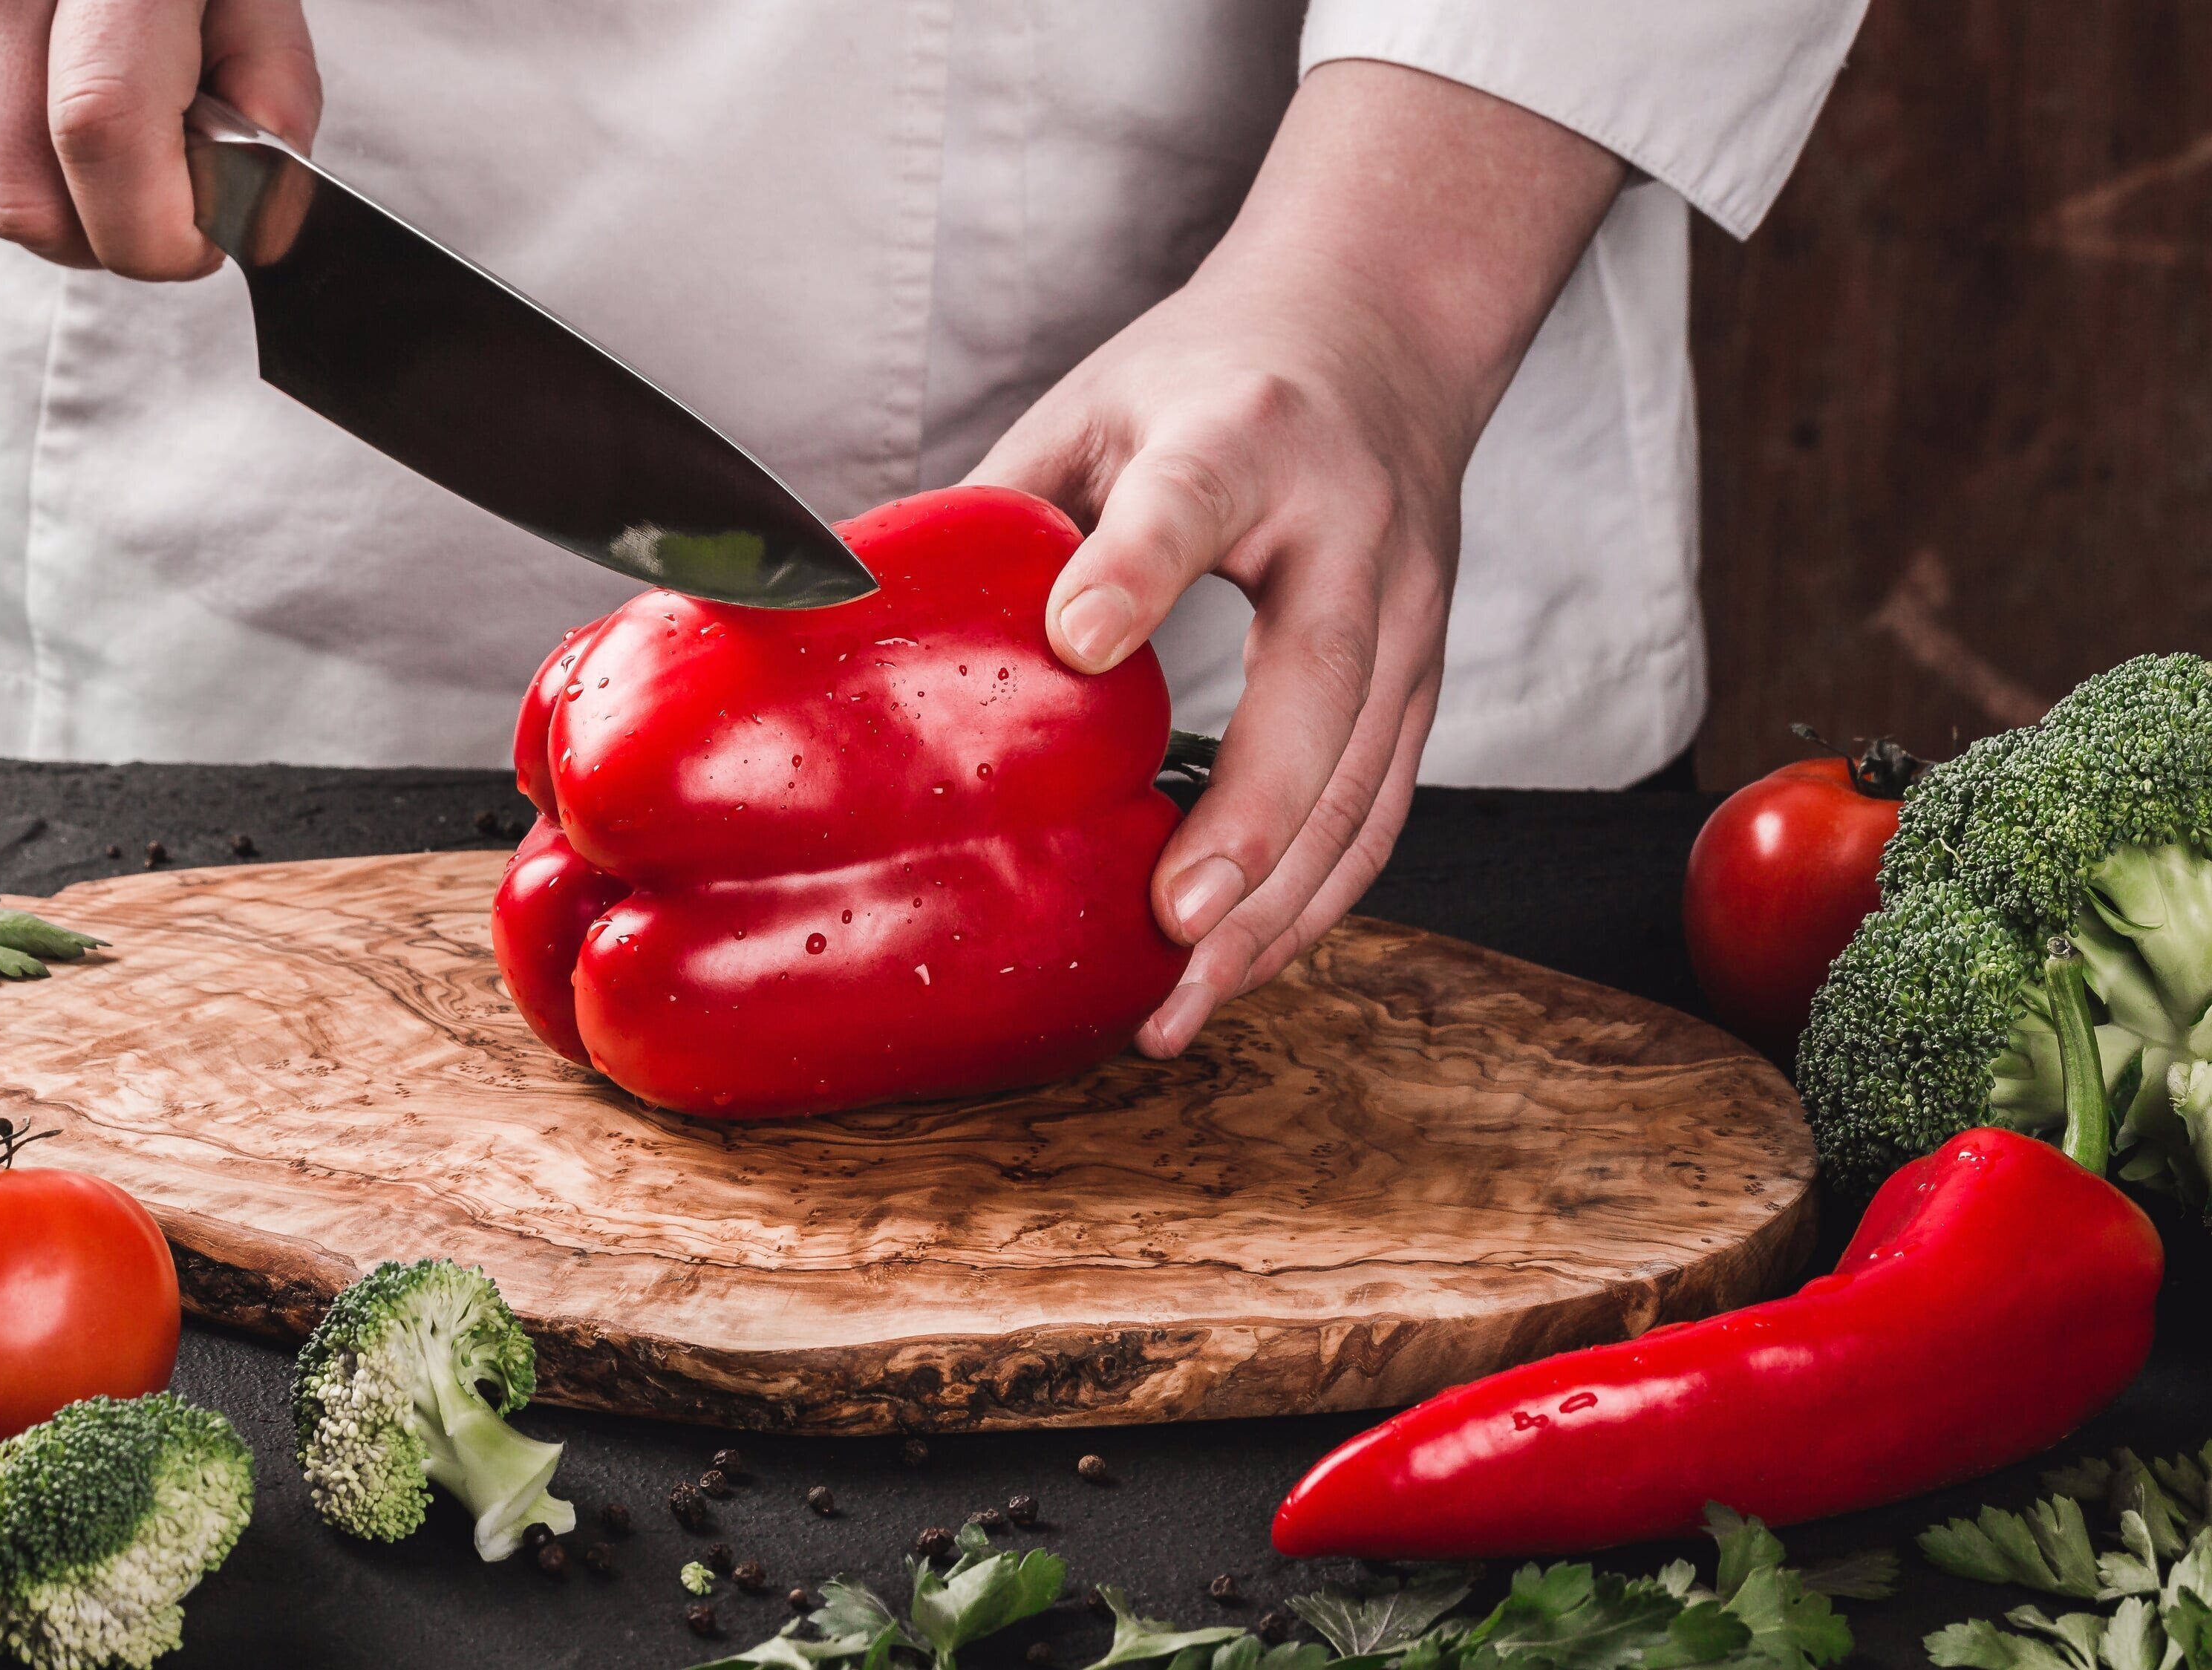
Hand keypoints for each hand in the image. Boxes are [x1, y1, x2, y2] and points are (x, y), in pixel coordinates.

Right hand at [0, 0, 320, 278]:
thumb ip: (268, 83)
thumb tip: (254, 213)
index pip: (105, 131)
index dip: (153, 228)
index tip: (193, 242)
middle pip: (23, 198)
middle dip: (96, 239)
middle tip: (135, 200)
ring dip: (32, 206)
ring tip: (70, 140)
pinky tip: (5, 105)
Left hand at [968, 60, 1625, 1056]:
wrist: (1383, 332)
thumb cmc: (1214, 377)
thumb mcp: (1095, 404)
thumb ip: (1005, 509)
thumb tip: (854, 617)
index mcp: (1242, 438)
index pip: (1191, 500)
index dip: (1138, 569)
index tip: (1080, 641)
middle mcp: (1349, 529)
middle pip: (1320, 682)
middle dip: (1251, 815)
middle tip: (1175, 919)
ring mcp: (1407, 615)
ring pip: (1363, 782)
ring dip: (1279, 907)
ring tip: (1184, 1000)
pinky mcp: (1422, 682)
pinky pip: (1375, 816)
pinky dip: (1310, 905)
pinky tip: (1234, 967)